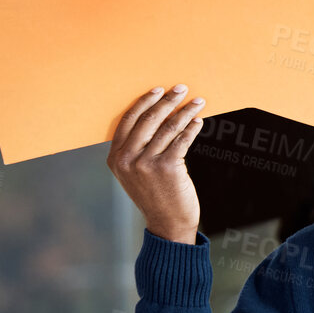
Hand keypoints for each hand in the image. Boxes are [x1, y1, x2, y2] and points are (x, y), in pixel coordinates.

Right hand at [107, 85, 205, 243]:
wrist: (168, 224)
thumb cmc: (155, 195)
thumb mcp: (134, 174)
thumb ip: (136, 150)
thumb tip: (157, 116)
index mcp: (115, 158)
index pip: (128, 120)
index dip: (144, 102)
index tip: (158, 90)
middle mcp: (127, 159)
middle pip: (148, 119)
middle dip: (167, 100)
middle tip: (181, 88)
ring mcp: (146, 164)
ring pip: (168, 128)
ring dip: (185, 111)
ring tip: (198, 102)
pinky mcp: (167, 168)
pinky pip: (181, 140)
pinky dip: (191, 128)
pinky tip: (198, 121)